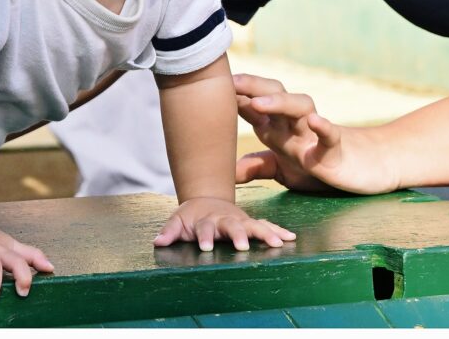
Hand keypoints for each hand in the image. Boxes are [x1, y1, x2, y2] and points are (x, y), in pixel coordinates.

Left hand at [154, 196, 294, 250]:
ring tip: (277, 243)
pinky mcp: (250, 223)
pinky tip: (291, 238)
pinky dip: (278, 231)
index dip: (204, 237)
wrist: (206, 200)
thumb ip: (169, 232)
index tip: (204, 247)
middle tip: (242, 246)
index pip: (204, 229)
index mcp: (206, 221)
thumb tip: (157, 242)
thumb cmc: (192, 216)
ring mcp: (240, 220)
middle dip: (237, 236)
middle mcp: (225, 220)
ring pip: (253, 225)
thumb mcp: (177, 221)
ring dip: (264, 233)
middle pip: (232, 226)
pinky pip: (266, 226)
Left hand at [233, 73, 398, 194]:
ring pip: (299, 108)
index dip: (233, 95)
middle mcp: (293, 125)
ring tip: (258, 103)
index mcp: (276, 127)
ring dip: (279, 103)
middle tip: (229, 82)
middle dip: (252, 85)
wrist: (362, 168)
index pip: (252, 104)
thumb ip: (256, 166)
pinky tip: (316, 123)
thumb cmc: (318, 163)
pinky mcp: (335, 151)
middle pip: (273, 94)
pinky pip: (330, 137)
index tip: (208, 84)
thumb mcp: (282, 168)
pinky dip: (324, 130)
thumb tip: (227, 172)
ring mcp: (314, 135)